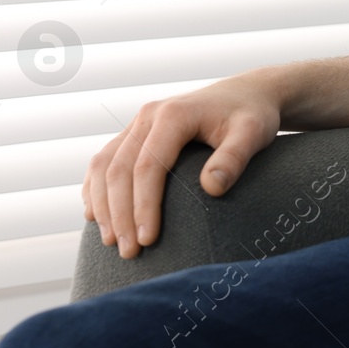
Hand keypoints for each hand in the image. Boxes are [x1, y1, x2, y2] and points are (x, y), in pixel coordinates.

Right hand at [83, 73, 281, 258]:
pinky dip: (96, 189)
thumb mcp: (252, 134)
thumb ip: (234, 159)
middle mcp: (149, 115)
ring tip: (111, 242)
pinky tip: (97, 216)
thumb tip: (211, 189)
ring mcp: (138, 123)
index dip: (144, 206)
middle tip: (129, 253)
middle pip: (119, 169)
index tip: (148, 240)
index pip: (148, 166)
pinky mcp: (135, 133)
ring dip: (102, 205)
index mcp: (174, 114)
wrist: (246, 94)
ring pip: (103, 165)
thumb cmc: (252, 116)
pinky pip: (104, 161)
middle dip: (120, 214)